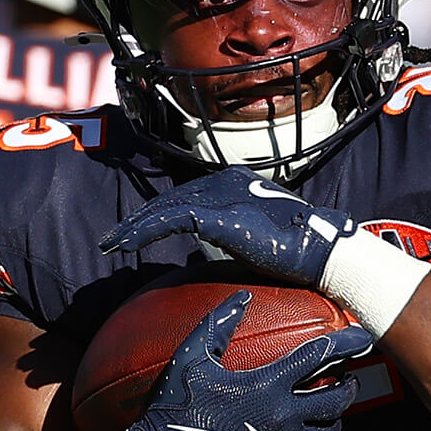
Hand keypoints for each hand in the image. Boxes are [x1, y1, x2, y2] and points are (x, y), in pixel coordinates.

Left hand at [99, 167, 355, 286]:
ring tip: (112, 244)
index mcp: (235, 182)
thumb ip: (234, 233)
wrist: (319, 248)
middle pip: (170, 199)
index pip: (186, 196)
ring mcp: (221, 195)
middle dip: (138, 220)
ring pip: (165, 208)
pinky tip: (127, 245)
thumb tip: (215, 249)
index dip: (157, 215)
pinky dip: (145, 233)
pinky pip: (170, 221)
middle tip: (112, 240)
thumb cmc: (297, 248)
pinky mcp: (217, 214)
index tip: (135, 233)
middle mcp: (225, 181)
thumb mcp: (258, 234)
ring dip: (134, 228)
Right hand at [124, 291, 370, 430]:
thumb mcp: (191, 359)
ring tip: (333, 404)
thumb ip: (218, 325)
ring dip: (336, 416)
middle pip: (336, 399)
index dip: (344, 343)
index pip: (318, 357)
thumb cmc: (175, 407)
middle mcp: (282, 416)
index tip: (360, 335)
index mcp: (266, 385)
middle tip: (349, 376)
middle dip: (349, 384)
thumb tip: (242, 297)